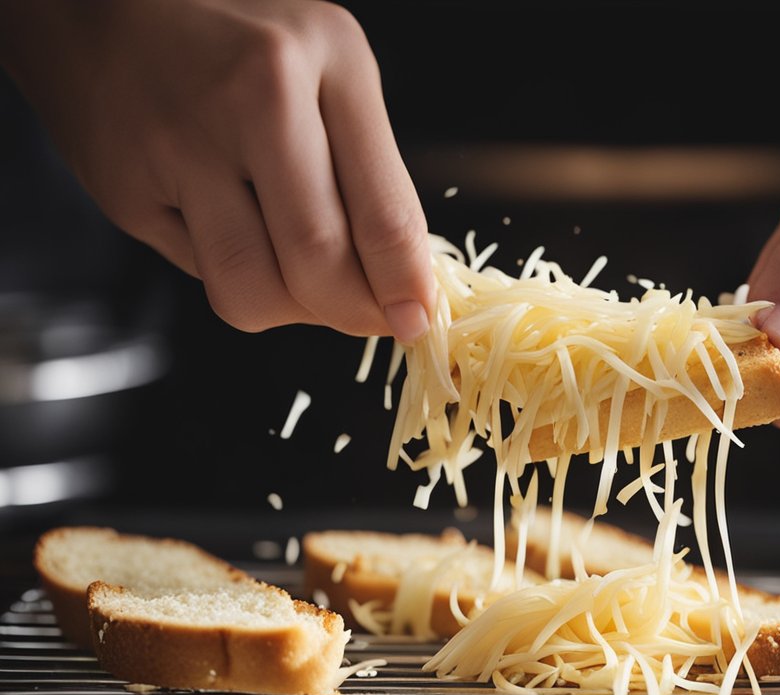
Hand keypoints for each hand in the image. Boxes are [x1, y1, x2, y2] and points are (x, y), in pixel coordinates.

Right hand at [3, 0, 431, 339]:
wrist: (103, 6)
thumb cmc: (237, 44)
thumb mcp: (329, 72)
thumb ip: (370, 171)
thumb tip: (402, 283)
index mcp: (328, 59)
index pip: (382, 211)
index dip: (405, 285)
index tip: (416, 319)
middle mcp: (255, 96)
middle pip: (318, 260)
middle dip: (352, 311)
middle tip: (368, 316)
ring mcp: (182, 143)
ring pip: (252, 288)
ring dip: (290, 310)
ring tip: (302, 282)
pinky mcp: (126, 188)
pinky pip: (199, 273)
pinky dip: (233, 277)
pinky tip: (237, 235)